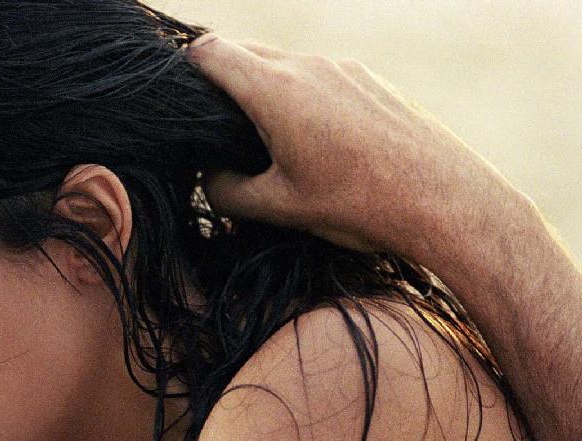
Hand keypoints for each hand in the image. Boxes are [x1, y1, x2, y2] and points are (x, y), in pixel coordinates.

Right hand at [186, 34, 524, 265]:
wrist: (444, 199)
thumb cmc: (358, 205)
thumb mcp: (278, 207)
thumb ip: (226, 191)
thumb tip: (208, 177)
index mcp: (276, 91)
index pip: (210, 52)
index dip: (185, 71)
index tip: (179, 103)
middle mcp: (308, 67)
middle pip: (243, 50)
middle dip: (219, 79)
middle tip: (210, 127)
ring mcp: (342, 68)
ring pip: (281, 61)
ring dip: (259, 87)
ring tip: (258, 138)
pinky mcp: (367, 80)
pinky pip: (315, 74)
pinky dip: (295, 94)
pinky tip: (306, 139)